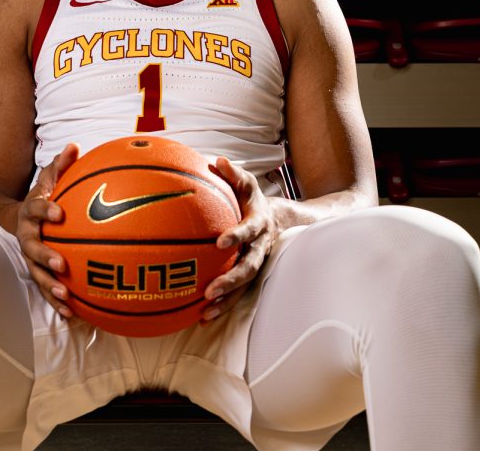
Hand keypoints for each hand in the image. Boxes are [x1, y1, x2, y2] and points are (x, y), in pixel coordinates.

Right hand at [15, 143, 78, 318]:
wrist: (17, 219)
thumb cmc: (42, 198)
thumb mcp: (48, 180)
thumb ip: (60, 166)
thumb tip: (75, 146)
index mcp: (30, 211)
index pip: (36, 208)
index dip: (46, 210)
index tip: (60, 213)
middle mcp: (27, 235)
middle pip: (32, 247)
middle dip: (46, 256)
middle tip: (62, 264)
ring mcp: (29, 257)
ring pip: (37, 273)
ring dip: (49, 285)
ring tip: (65, 295)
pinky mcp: (37, 272)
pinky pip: (45, 289)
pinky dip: (56, 302)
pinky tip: (73, 313)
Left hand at [201, 157, 279, 323]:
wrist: (277, 220)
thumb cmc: (252, 200)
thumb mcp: (246, 183)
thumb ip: (233, 174)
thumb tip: (217, 160)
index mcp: (258, 223)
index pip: (249, 229)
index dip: (238, 235)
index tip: (220, 242)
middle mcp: (260, 247)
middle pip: (249, 266)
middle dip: (231, 280)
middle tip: (210, 289)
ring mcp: (256, 264)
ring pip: (244, 286)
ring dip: (226, 300)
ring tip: (206, 312)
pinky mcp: (250, 277)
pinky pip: (237, 294)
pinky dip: (222, 306)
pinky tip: (202, 318)